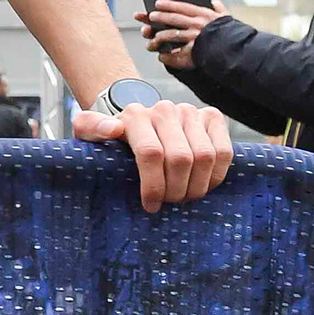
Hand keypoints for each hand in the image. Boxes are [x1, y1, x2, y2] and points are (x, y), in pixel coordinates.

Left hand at [72, 97, 231, 212]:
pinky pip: (223, 151)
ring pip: (205, 156)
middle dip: (176, 189)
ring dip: (196, 186)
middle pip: (180, 159)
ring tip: (183, 196)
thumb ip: (90, 128)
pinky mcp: (212, 117)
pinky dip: (215, 175)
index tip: (150, 205)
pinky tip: (201, 185)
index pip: (151, 153)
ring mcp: (190, 111)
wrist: (138, 121)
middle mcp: (164, 109)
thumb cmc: (112, 138)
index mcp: (134, 114)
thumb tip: (113, 129)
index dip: (153, 185)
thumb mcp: (90, 133)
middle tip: (169, 203)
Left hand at [135, 0, 226, 72]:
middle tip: (150, 16)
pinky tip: (162, 56)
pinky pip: (175, 54)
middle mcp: (198, 25)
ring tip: (153, 38)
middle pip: (174, 19)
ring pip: (171, 35)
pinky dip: (166, 56)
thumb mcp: (226, 18)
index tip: (158, 3)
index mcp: (205, 15)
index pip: (183, 7)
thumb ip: (219, 9)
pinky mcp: (193, 52)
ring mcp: (194, 38)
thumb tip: (215, 2)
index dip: (169, 5)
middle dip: (160, 17)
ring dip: (159, 36)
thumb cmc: (232, 35)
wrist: (238, 51)